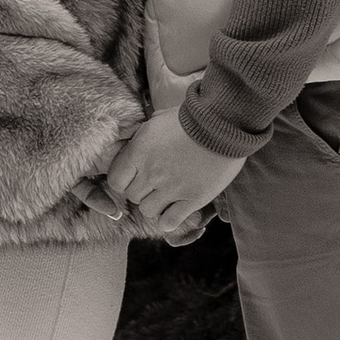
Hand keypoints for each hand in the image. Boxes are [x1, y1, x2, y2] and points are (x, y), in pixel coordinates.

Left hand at [109, 105, 245, 238]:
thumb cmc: (193, 117)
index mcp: (139, 151)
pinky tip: (175, 211)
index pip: (116, 180)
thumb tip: (137, 139)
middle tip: (155, 184)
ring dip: (155, 206)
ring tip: (166, 197)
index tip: (135, 177)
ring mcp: (172, 187)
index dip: (124, 181)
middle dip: (142, 192)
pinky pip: (170, 221)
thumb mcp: (160, 118)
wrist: (224, 123)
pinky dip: (169, 221)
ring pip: (148, 211)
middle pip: (133, 197)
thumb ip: (144, 133)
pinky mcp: (193, 198)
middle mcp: (152, 172)